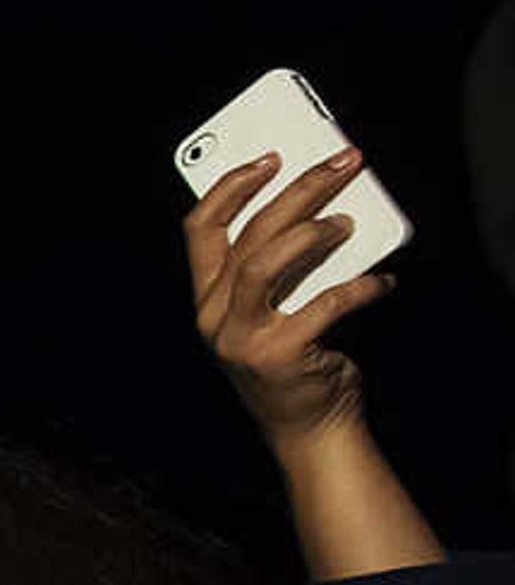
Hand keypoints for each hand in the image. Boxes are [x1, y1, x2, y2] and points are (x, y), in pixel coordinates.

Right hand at [185, 146, 394, 449]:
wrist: (306, 425)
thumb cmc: (293, 358)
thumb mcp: (271, 308)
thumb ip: (277, 265)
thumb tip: (319, 207)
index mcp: (206, 299)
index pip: (201, 229)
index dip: (232, 186)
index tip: (271, 158)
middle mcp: (213, 317)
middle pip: (248, 235)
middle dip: (298, 190)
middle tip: (340, 166)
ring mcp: (239, 339)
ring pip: (266, 262)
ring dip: (314, 232)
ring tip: (348, 222)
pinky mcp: (277, 355)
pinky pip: (324, 303)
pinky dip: (362, 287)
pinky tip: (383, 281)